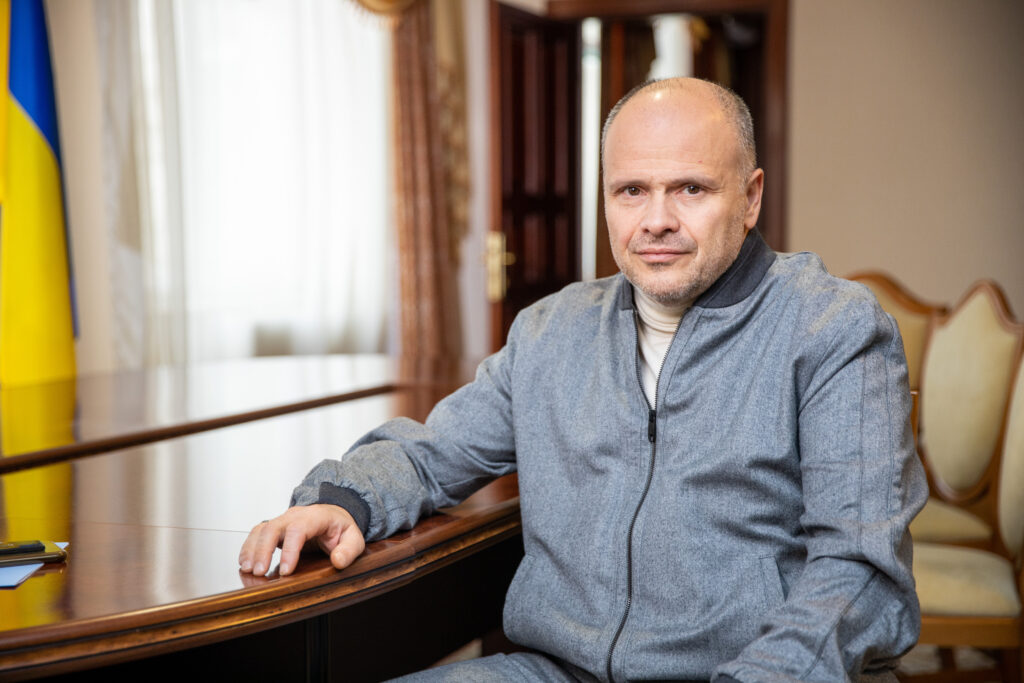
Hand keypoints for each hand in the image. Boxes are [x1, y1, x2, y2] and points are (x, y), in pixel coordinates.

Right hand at [238, 504, 365, 576]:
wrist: (334, 515)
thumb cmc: (341, 528)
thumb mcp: (354, 538)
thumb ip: (349, 550)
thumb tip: (338, 561)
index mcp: (315, 516)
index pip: (298, 529)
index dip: (289, 550)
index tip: (285, 571)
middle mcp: (295, 516)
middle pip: (274, 527)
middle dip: (263, 549)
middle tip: (259, 572)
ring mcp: (283, 521)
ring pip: (261, 529)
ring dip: (252, 549)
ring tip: (248, 570)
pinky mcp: (274, 529)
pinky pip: (257, 534)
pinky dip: (248, 548)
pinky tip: (245, 564)